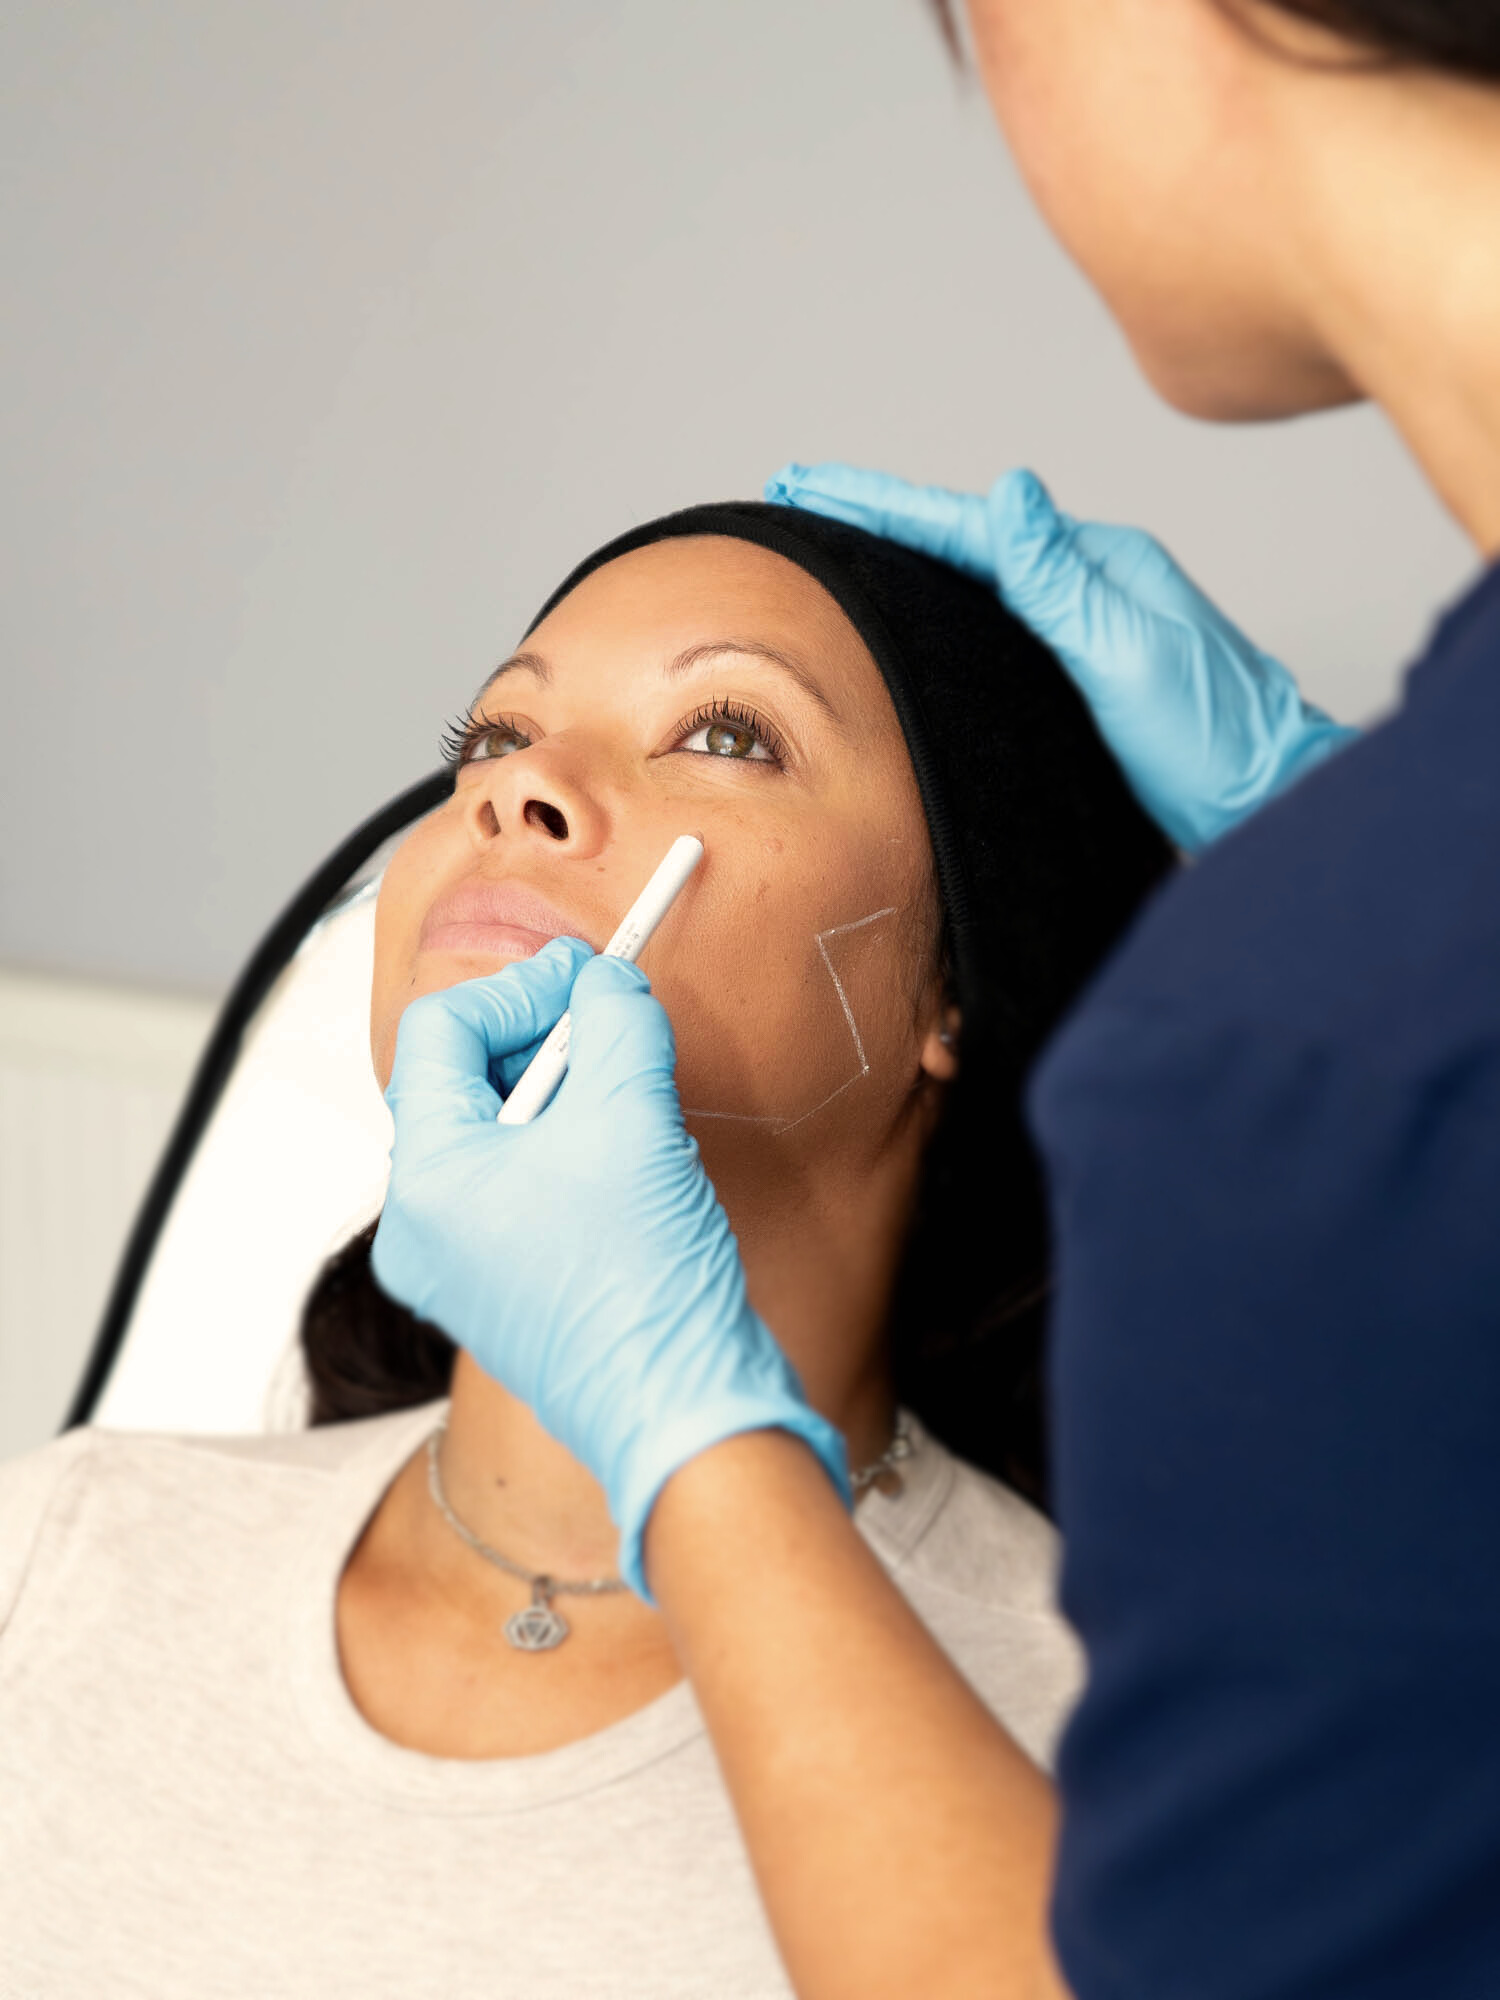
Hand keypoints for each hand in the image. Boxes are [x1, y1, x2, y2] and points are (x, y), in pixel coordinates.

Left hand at [371, 937, 848, 1595]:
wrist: (684, 1414)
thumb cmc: (645, 1290)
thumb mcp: (635, 1116)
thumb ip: (614, 1021)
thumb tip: (604, 983)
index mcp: (426, 1184)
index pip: (439, 1032)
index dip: (519, 988)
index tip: (587, 976)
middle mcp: (423, 1229)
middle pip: (462, 1079)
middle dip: (544, 1041)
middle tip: (611, 1024)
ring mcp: (461, 1266)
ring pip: (497, 1131)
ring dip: (566, 1094)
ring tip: (629, 1099)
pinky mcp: (505, 1289)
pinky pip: (520, 1184)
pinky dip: (570, 1149)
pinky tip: (630, 1159)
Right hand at [766, 461, 1356, 851]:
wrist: (1266, 813)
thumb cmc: (1211, 744)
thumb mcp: (1127, 655)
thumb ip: (1059, 579)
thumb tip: (1011, 491)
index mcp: (1097, 570)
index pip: (970, 527)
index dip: (883, 504)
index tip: (810, 481)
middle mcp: (1088, 593)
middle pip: (963, 543)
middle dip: (878, 517)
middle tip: (799, 491)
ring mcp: (1083, 636)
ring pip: (973, 584)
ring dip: (902, 558)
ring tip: (836, 539)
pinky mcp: (1078, 685)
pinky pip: (990, 628)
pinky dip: (939, 609)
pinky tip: (913, 614)